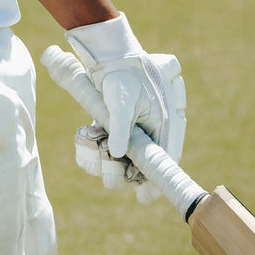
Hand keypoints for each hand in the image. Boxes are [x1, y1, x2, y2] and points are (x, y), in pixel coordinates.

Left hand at [42, 14, 185, 204]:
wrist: (108, 56)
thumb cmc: (122, 76)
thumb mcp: (121, 102)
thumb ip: (120, 128)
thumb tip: (118, 153)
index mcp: (166, 124)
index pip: (165, 160)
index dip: (155, 181)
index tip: (144, 199)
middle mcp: (154, 130)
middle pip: (143, 165)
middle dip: (125, 174)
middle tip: (110, 177)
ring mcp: (137, 130)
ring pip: (125, 158)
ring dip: (108, 161)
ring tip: (95, 152)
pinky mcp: (120, 127)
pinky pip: (112, 146)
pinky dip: (99, 147)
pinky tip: (88, 136)